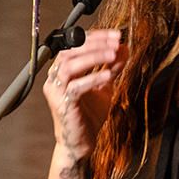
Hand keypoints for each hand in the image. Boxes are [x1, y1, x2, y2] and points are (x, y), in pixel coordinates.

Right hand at [42, 29, 127, 162]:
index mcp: (62, 70)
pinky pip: (75, 88)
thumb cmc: (89, 115)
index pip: (76, 45)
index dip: (96, 37)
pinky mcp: (62, 105)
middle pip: (71, 51)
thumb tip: (123, 48)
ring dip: (92, 58)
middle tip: (115, 42)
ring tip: (112, 55)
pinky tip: (108, 75)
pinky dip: (92, 79)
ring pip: (69, 66)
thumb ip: (112, 67)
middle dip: (95, 44)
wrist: (82, 143)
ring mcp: (56, 91)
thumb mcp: (105, 85)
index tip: (116, 35)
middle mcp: (55, 77)